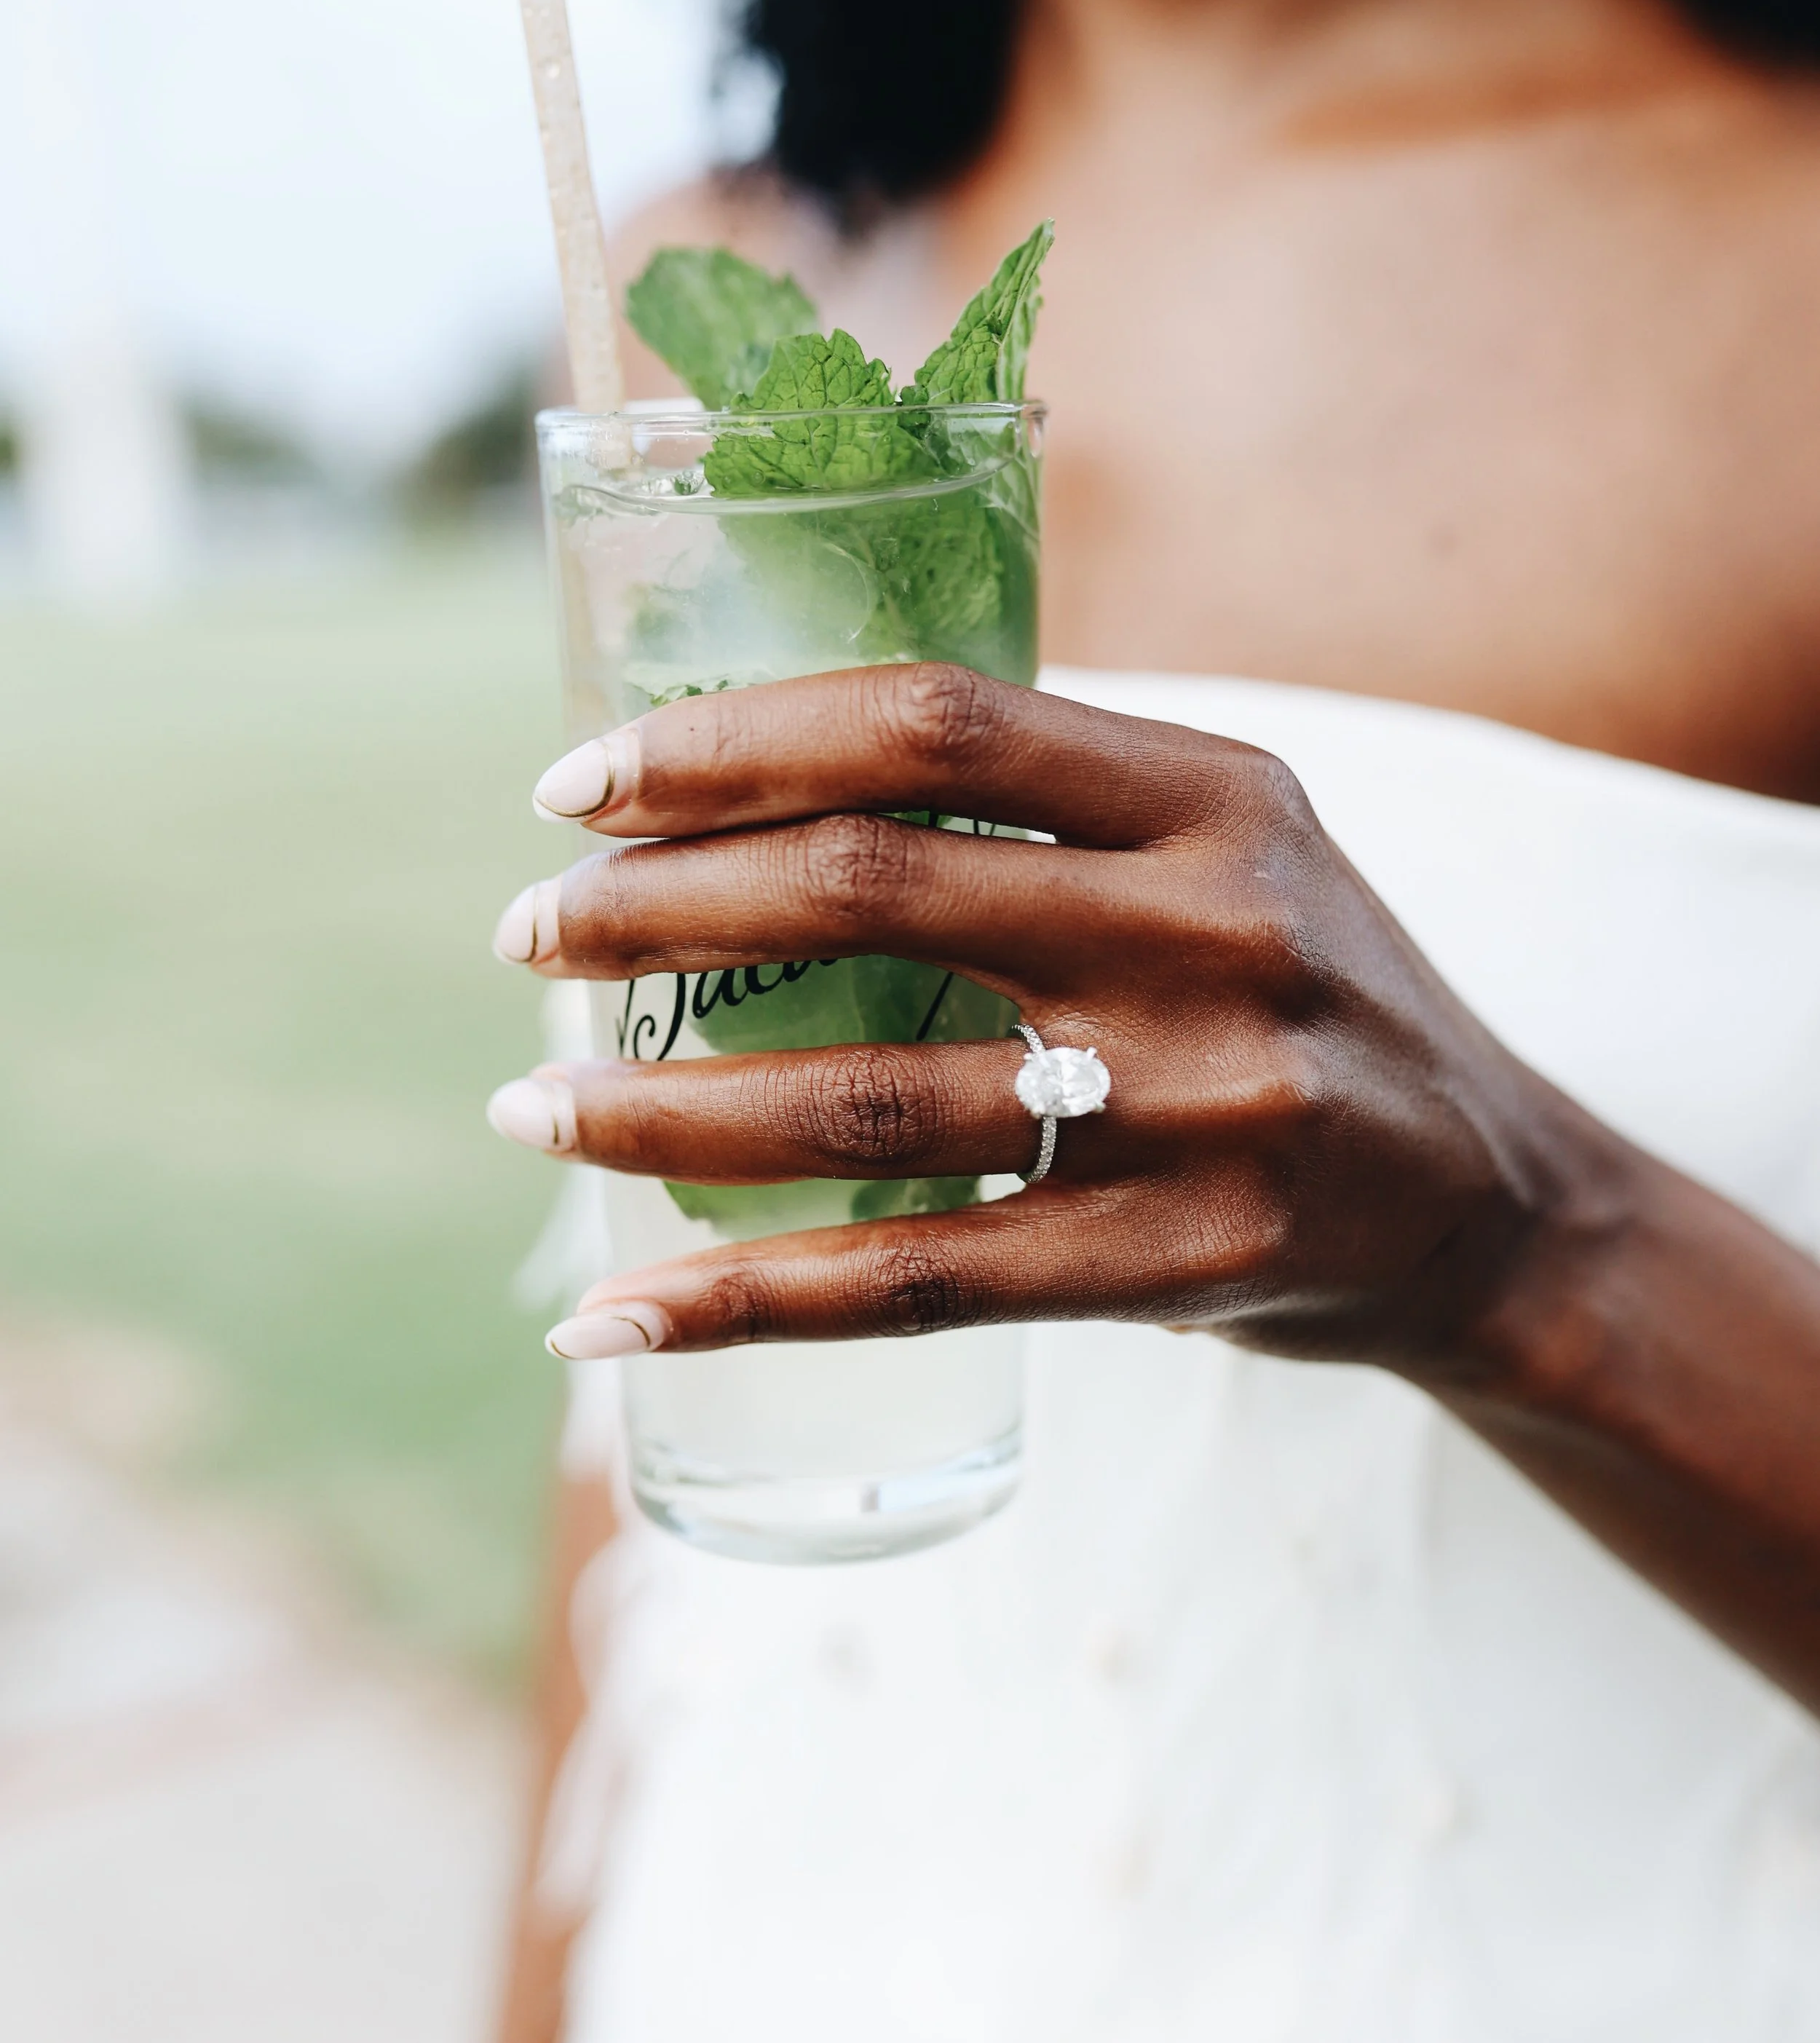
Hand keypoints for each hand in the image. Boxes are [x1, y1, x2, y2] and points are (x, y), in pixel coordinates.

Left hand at [487, 664, 1587, 1380]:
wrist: (1495, 1208)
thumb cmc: (1306, 1003)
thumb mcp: (1233, 858)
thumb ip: (1052, 812)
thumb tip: (764, 786)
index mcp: (1219, 795)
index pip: (933, 721)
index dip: (729, 742)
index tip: (580, 784)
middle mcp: (1221, 931)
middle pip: (869, 892)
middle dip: (655, 911)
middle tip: (527, 939)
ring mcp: (1211, 1106)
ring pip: (869, 1099)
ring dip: (659, 1112)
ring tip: (532, 1115)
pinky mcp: (1188, 1264)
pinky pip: (917, 1286)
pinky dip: (743, 1303)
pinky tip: (613, 1322)